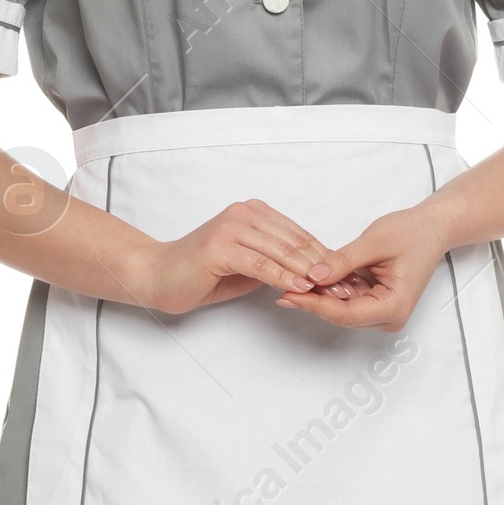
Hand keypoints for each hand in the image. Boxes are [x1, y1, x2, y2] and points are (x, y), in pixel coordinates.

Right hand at [134, 199, 340, 315]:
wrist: (158, 276)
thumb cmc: (201, 274)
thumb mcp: (248, 267)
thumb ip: (276, 264)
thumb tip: (313, 275)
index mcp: (254, 213)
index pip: (299, 235)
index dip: (324, 258)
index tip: (345, 280)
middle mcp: (244, 213)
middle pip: (295, 242)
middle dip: (323, 267)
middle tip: (345, 289)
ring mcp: (231, 227)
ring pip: (281, 251)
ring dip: (308, 273)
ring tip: (329, 291)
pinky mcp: (219, 246)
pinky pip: (260, 262)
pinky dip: (282, 276)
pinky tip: (299, 288)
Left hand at [273, 202, 447, 330]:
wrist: (432, 229)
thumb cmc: (412, 233)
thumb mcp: (374, 242)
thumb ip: (343, 261)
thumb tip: (313, 275)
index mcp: (394, 307)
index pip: (345, 314)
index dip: (314, 305)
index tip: (288, 295)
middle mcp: (390, 317)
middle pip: (341, 316)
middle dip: (312, 300)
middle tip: (281, 286)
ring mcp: (383, 313)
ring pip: (341, 310)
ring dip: (319, 296)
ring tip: (292, 281)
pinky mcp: (377, 304)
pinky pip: (347, 301)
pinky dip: (331, 290)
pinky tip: (311, 279)